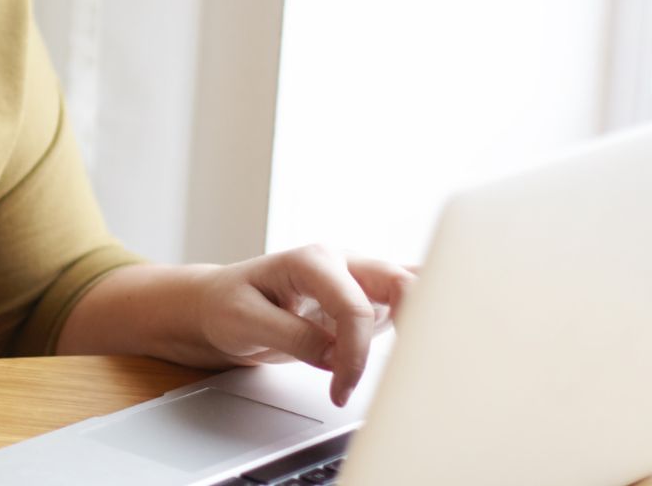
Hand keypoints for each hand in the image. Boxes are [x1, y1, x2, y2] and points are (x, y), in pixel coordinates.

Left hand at [196, 245, 416, 406]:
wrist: (218, 305)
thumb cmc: (226, 304)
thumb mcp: (245, 321)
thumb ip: (293, 337)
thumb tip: (336, 356)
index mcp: (312, 261)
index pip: (354, 308)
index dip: (354, 354)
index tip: (341, 389)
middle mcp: (342, 263)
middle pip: (401, 282)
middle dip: (415, 324)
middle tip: (408, 371)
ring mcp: (357, 280)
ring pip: (411, 287)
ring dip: (427, 317)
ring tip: (434, 358)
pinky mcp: (366, 301)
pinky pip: (405, 304)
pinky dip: (422, 320)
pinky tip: (431, 345)